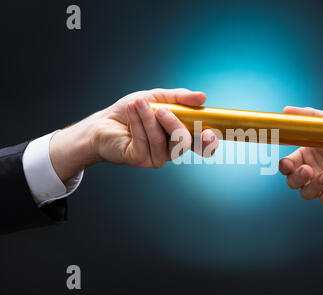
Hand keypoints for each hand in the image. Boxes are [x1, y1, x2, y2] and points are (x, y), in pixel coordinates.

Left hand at [49, 88, 217, 181]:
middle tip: (162, 109)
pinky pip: (145, 142)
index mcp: (180, 136)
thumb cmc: (133, 110)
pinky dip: (138, 123)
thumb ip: (180, 98)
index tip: (208, 133)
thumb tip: (203, 97)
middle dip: (175, 125)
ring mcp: (156, 157)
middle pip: (184, 143)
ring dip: (149, 118)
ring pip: (162, 141)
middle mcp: (171, 150)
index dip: (209, 142)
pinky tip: (131, 110)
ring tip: (138, 102)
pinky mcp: (140, 160)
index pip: (202, 144)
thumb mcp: (158, 97)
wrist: (104, 121)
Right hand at [278, 107, 322, 204]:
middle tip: (307, 170)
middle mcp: (314, 171)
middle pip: (292, 181)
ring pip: (306, 193)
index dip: (284, 166)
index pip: (287, 165)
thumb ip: (309, 117)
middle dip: (296, 178)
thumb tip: (286, 110)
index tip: (287, 163)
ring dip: (312, 186)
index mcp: (308, 154)